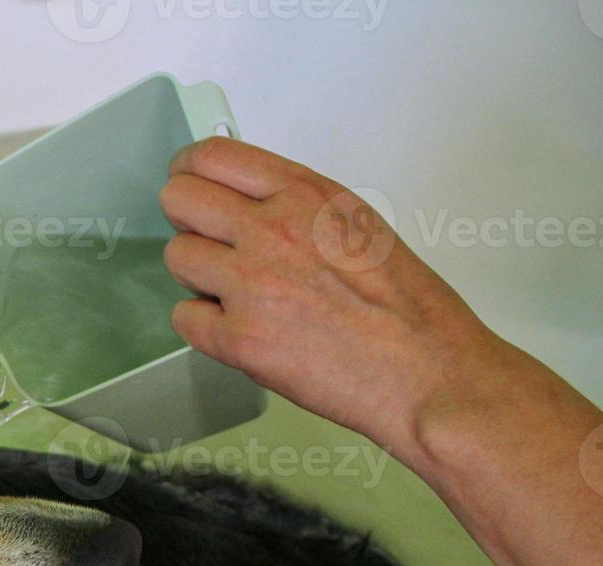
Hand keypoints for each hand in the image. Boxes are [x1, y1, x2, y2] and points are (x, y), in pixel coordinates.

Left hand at [158, 136, 506, 463]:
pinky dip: (204, 325)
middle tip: (208, 241)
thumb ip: (297, 206)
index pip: (212, 156)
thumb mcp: (358, 223)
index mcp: (305, 195)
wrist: (426, 373)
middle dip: (187, 220)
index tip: (189, 182)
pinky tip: (239, 329)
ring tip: (236, 293)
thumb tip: (246, 200)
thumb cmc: (408, 308)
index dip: (190, 171)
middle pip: (178, 199)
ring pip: (177, 257)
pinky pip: (183, 317)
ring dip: (197, 275)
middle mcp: (272, 231)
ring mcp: (250, 285)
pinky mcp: (237, 339)